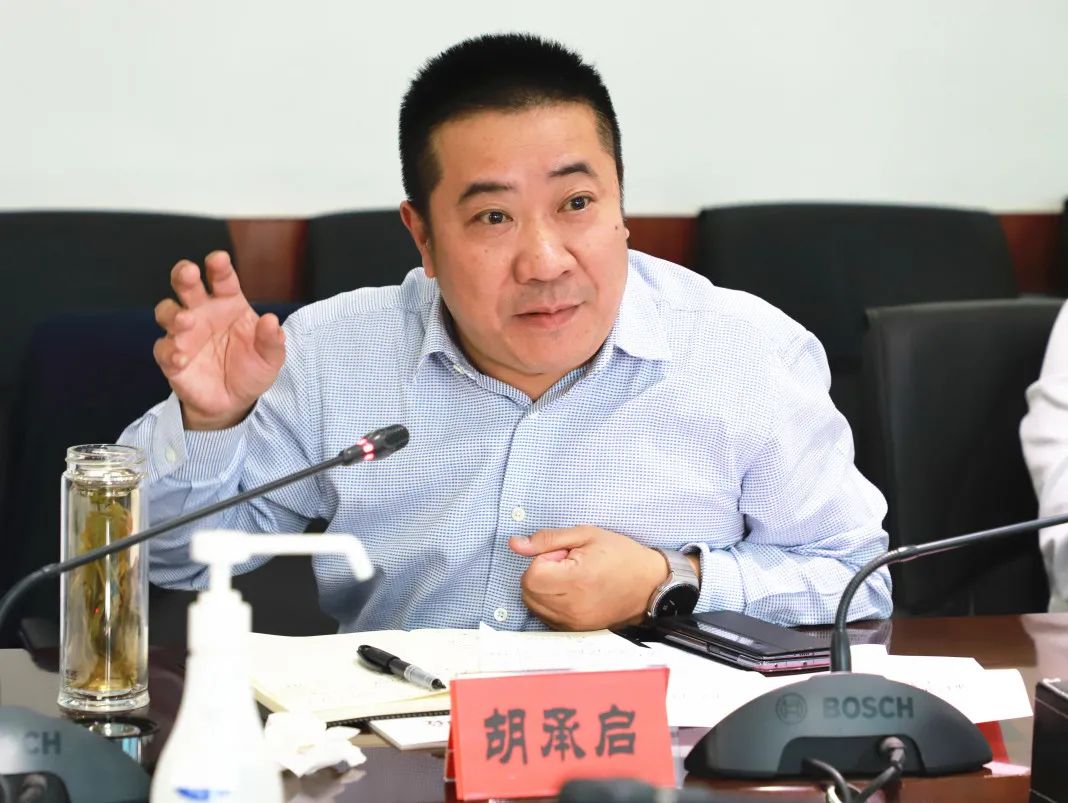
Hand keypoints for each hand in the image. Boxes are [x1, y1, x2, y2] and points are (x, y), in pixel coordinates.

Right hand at [153, 251, 285, 429]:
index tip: (218, 259)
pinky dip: (170, 351)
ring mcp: (184, 334)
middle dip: (184, 275)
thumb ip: (271, 340)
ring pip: (167, 312)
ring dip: (173, 313)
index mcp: (228, 304)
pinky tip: (182, 357)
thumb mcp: (270, 358)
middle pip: (186, 285)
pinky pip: (163, 349)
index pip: (222, 279)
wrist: (234, 402)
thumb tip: (271, 321)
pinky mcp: (171, 357)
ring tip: (187, 321)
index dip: (219, 267)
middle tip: (189, 272)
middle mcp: (203, 313)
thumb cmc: (251, 369)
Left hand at [508, 526, 670, 630]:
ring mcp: (573, 622)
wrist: (650, 585)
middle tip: (567, 564)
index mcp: (576, 580)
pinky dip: (550, 602)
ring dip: (544, 588)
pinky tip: (571, 591)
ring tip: (571, 577)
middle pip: (528, 590)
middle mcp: (572, 607)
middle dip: (541, 573)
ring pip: (534, 605)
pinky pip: (545, 615)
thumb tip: (515, 544)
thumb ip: (547, 539)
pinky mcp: (575, 630)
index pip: (531, 575)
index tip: (562, 554)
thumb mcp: (586, 535)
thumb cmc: (621, 556)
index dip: (542, 559)